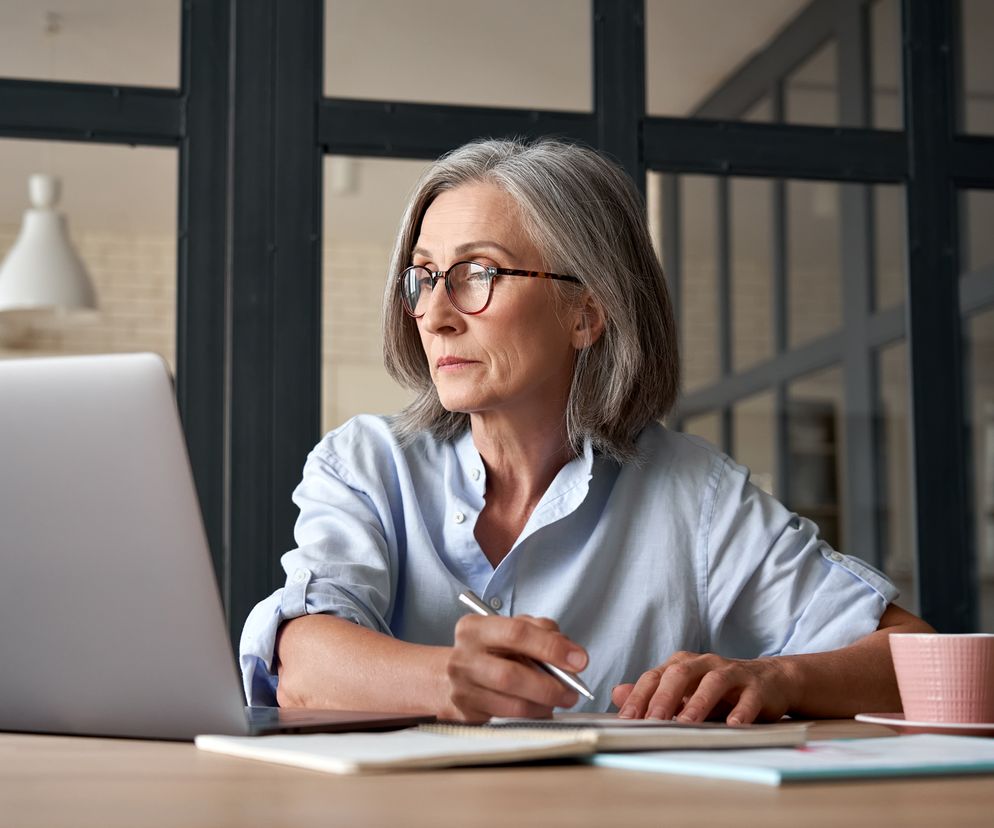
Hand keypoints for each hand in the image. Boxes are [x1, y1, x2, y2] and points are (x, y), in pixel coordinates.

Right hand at [442, 614, 587, 722]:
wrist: (443, 677)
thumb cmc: (487, 651)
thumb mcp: (508, 629)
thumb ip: (540, 631)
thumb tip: (570, 653)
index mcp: (474, 628)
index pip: (516, 633)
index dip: (551, 647)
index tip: (579, 660)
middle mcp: (463, 658)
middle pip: (511, 674)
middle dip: (549, 685)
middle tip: (572, 690)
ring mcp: (462, 689)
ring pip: (511, 703)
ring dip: (543, 704)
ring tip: (560, 700)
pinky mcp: (466, 715)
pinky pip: (507, 719)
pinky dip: (531, 715)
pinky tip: (541, 708)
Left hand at [610, 651, 794, 724]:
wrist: (770, 682)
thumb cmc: (721, 690)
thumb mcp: (685, 692)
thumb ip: (652, 694)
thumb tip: (617, 694)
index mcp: (682, 665)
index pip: (655, 677)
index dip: (639, 697)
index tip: (626, 719)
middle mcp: (705, 663)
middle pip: (680, 674)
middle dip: (663, 698)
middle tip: (652, 721)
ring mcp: (732, 673)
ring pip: (713, 682)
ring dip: (698, 703)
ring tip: (685, 723)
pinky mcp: (757, 686)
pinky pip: (748, 698)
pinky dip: (740, 711)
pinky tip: (733, 725)